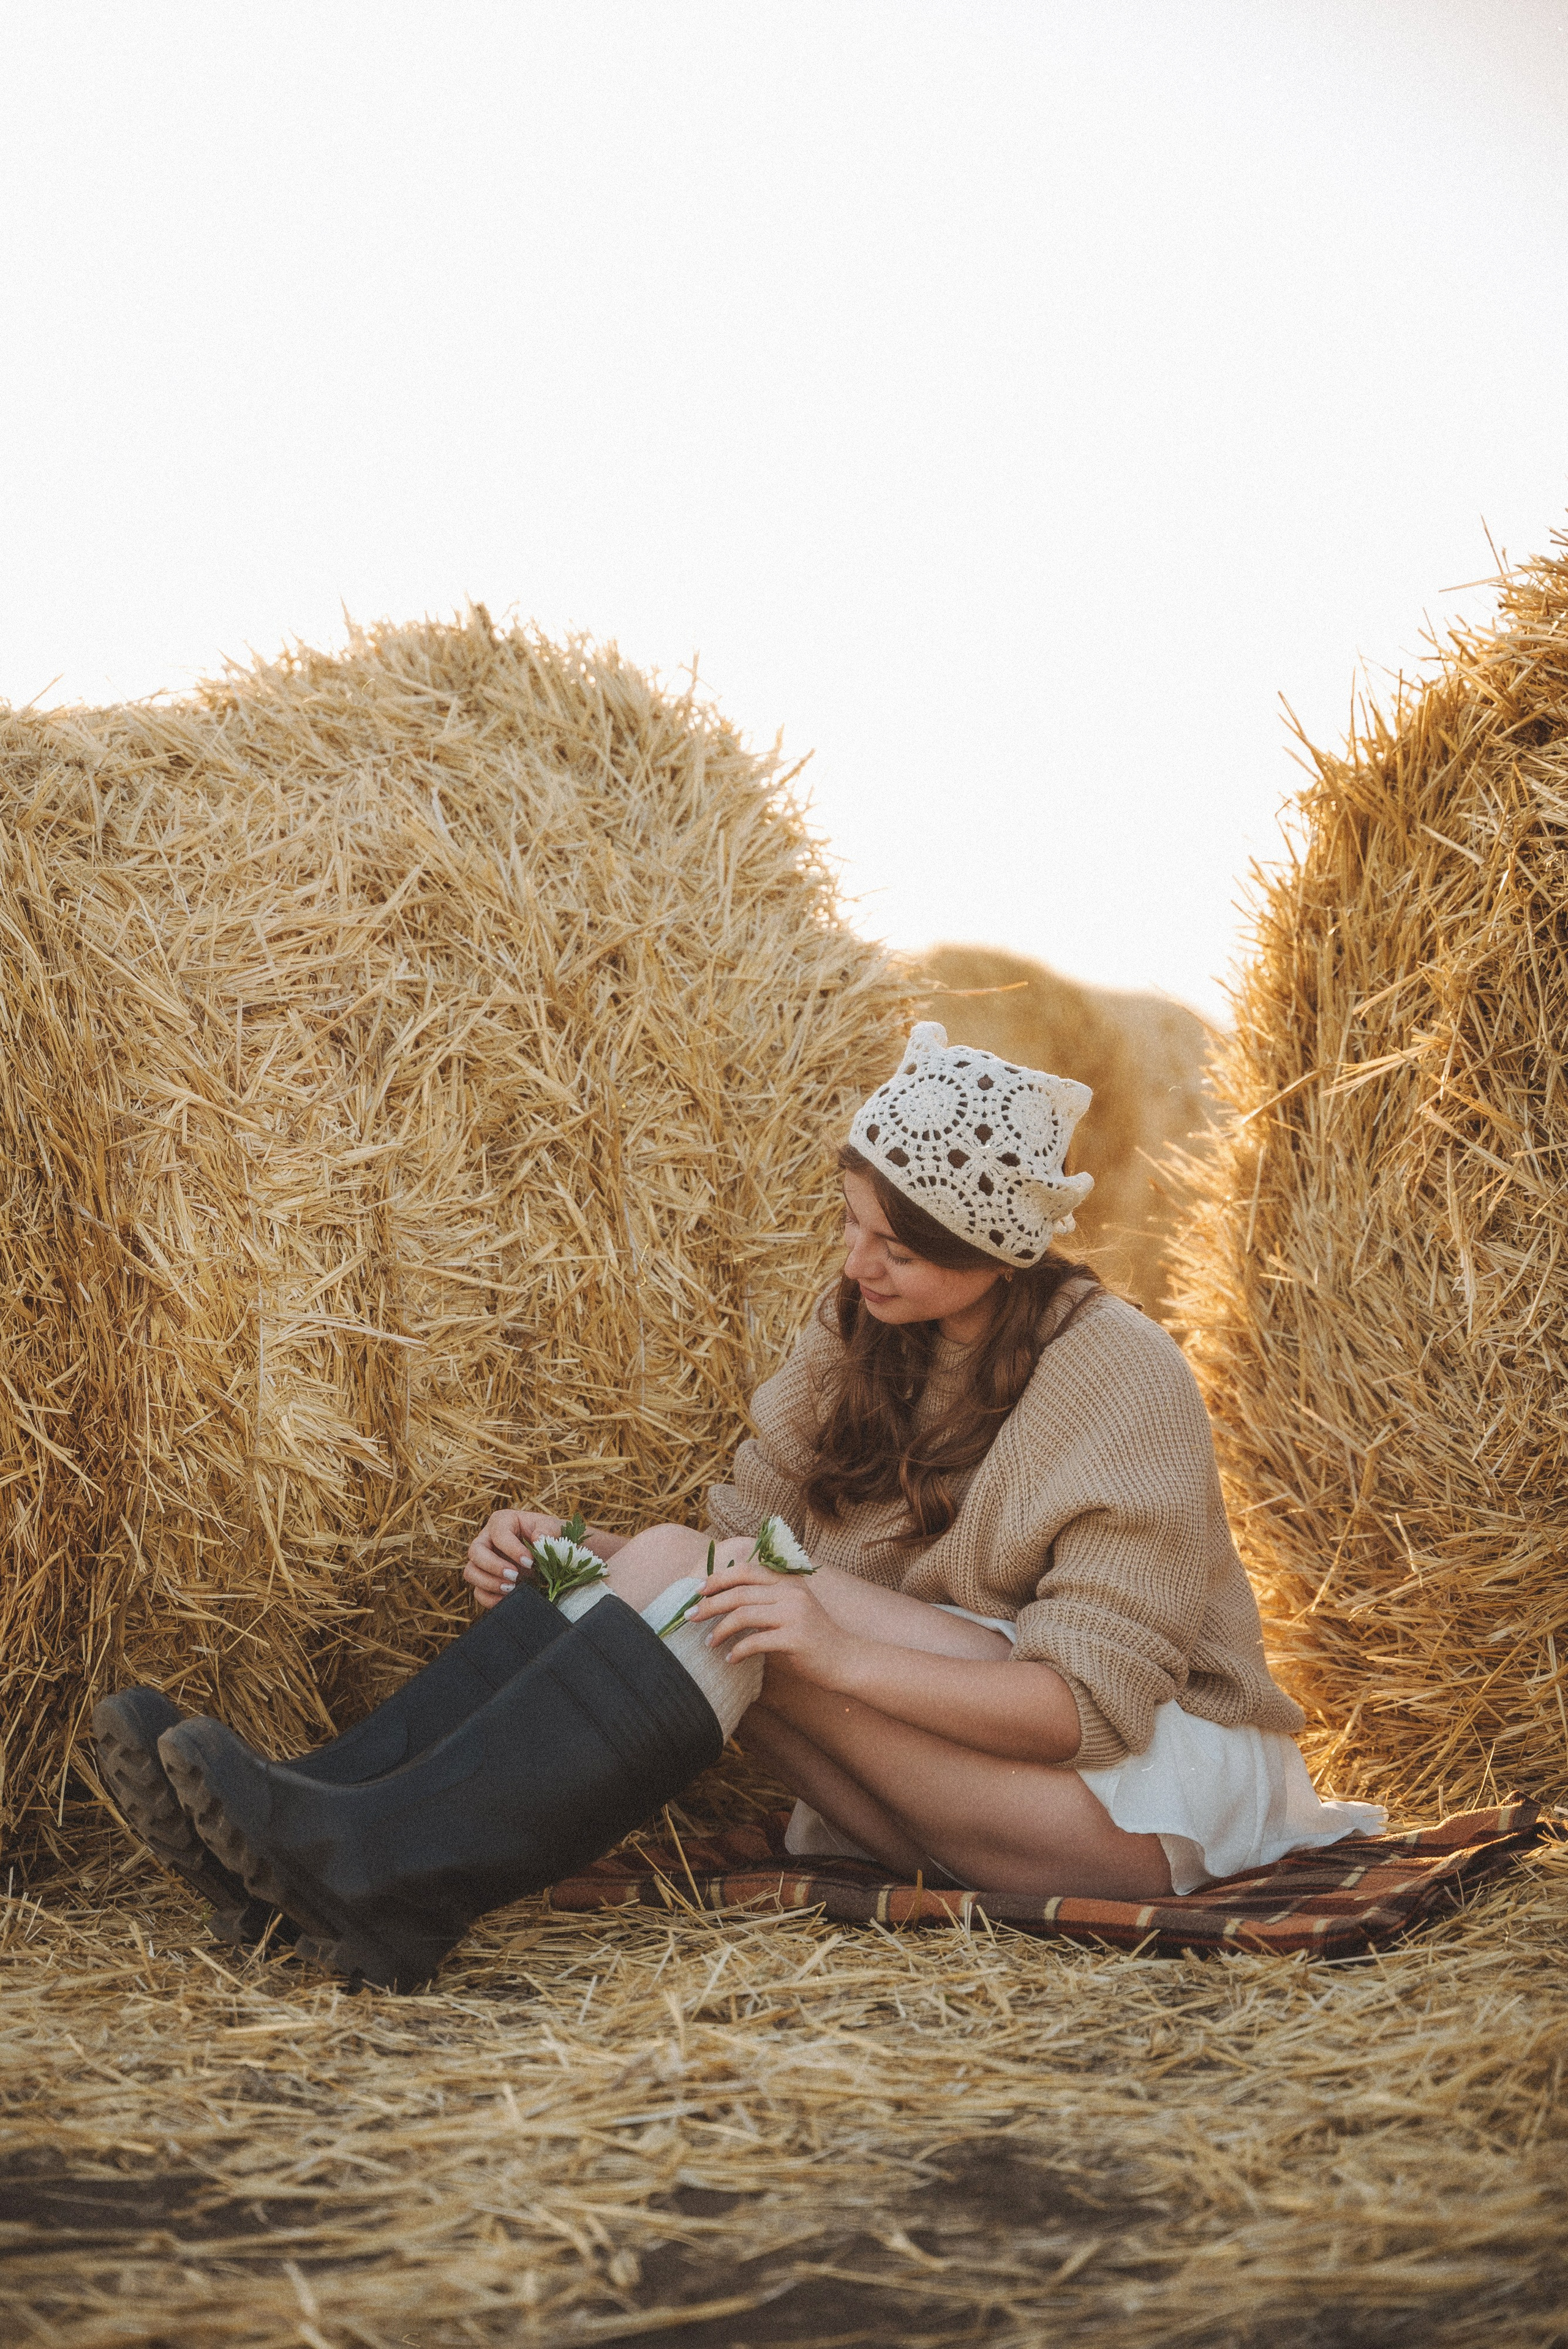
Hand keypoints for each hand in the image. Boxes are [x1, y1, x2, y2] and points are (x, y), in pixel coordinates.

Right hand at [463, 1509, 562, 1609]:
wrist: (554, 1555)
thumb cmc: (552, 1537)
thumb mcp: (555, 1528)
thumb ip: (548, 1529)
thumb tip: (538, 1539)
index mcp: (502, 1522)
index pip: (498, 1533)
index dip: (512, 1549)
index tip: (530, 1561)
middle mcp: (487, 1540)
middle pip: (475, 1552)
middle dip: (493, 1566)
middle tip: (515, 1576)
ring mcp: (483, 1562)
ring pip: (471, 1572)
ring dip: (489, 1583)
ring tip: (512, 1588)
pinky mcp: (486, 1581)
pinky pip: (478, 1592)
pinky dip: (490, 1599)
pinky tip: (509, 1599)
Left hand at [690, 1552, 856, 1685]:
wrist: (845, 1659)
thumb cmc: (812, 1636)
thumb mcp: (792, 1608)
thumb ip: (765, 1599)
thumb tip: (724, 1601)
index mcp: (789, 1580)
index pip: (747, 1570)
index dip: (719, 1577)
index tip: (697, 1590)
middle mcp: (791, 1592)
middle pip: (740, 1592)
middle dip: (710, 1604)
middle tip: (690, 1616)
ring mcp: (795, 1614)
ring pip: (744, 1614)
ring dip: (720, 1629)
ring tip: (708, 1642)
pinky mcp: (796, 1638)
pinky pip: (756, 1642)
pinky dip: (738, 1651)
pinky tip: (730, 1659)